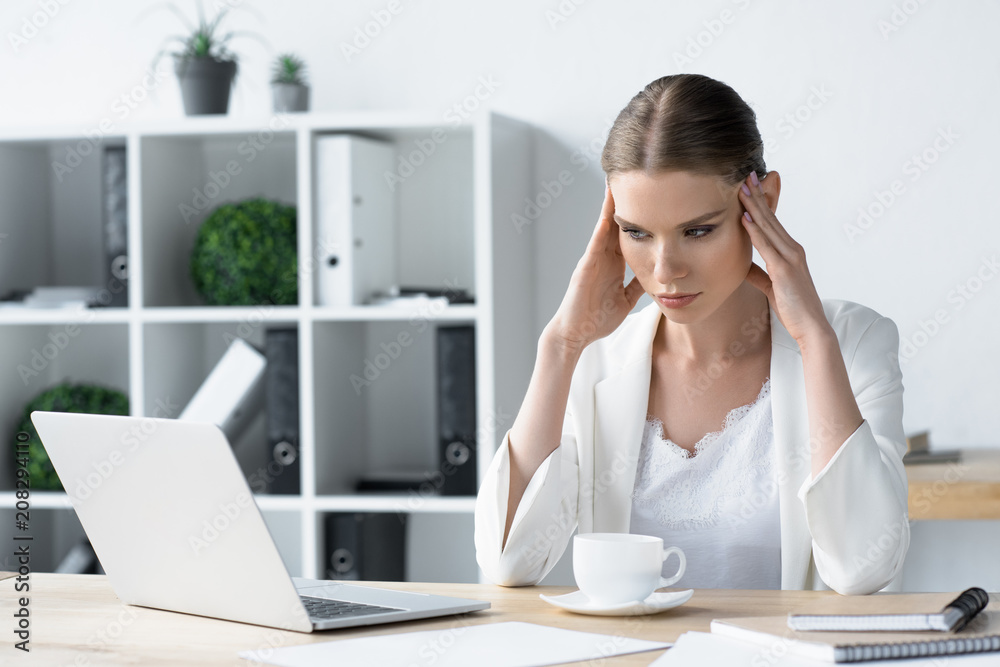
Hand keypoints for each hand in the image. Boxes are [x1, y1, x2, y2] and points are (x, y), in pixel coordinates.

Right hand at [545, 184, 644, 352]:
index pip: (627, 235)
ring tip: (615, 184)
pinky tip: (607, 216)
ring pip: (603, 229)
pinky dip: (601, 231)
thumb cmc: (596, 319)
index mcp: (613, 265)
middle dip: (623, 202)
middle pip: (615, 224)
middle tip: (631, 176)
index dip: (637, 216)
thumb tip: (651, 277)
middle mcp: (602, 258)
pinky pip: (594, 246)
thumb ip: (635, 286)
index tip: (648, 196)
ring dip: (609, 208)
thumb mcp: (624, 300)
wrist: (575, 334)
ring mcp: (592, 261)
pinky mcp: (584, 269)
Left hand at [738, 171, 831, 343]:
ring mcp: (790, 258)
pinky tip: (744, 217)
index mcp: (790, 252)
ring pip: (768, 226)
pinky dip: (755, 230)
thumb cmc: (793, 308)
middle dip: (757, 196)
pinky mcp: (784, 270)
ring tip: (741, 187)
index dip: (760, 203)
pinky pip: (766, 246)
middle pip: (771, 218)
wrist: (811, 327)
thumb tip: (744, 268)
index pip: (772, 222)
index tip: (749, 186)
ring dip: (754, 206)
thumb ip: (759, 275)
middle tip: (746, 175)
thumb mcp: (772, 287)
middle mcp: (792, 250)